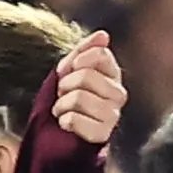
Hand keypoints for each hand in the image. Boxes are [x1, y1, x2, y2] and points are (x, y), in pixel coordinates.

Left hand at [43, 29, 124, 149]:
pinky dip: (64, 121)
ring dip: (61, 106)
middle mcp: (118, 94)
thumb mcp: (66, 72)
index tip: (68, 74)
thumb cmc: (63, 102)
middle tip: (64, 97)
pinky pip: (75, 119)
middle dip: (64, 86)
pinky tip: (68, 125)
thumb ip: (83, 52)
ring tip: (64, 111)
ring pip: (78, 97)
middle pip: (86, 75)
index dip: (75, 62)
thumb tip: (103, 35)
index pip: (99, 55)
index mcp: (112, 75)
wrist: (54, 137)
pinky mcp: (102, 136)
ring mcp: (112, 115)